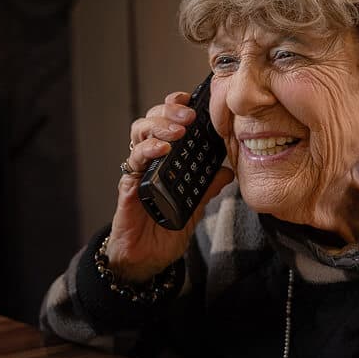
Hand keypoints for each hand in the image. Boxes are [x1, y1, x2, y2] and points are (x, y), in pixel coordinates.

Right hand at [107, 91, 233, 281]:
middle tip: (188, 114)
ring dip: (159, 126)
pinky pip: (134, 161)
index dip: (176, 106)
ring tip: (178, 130)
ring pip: (139, 133)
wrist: (147, 258)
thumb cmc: (165, 229)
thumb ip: (208, 187)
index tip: (192, 98)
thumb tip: (229, 171)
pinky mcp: (129, 185)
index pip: (168, 123)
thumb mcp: (194, 206)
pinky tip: (162, 150)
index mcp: (167, 160)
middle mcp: (151, 160)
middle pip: (152, 120)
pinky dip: (148, 151)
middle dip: (169, 110)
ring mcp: (139, 171)